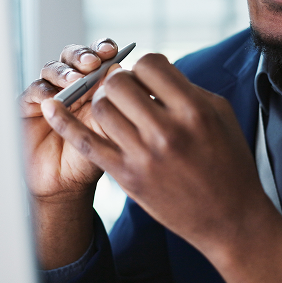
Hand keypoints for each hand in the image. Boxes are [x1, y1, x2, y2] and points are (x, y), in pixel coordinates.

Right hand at [19, 38, 119, 268]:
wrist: (65, 184)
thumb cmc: (91, 158)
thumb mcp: (109, 131)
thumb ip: (114, 104)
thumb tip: (121, 72)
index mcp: (95, 84)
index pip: (99, 56)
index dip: (103, 49)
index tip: (113, 51)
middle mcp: (72, 84)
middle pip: (74, 56)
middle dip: (83, 55)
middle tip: (93, 62)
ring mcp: (50, 93)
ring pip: (54, 68)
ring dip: (65, 71)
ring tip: (76, 79)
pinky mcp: (28, 106)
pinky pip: (34, 90)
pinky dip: (43, 90)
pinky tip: (53, 96)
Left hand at [40, 53, 281, 282]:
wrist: (230, 218)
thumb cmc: (229, 161)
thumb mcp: (219, 113)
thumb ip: (185, 88)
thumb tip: (152, 70)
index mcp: (194, 110)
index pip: (150, 64)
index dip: (146, 66)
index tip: (150, 79)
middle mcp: (167, 131)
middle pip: (120, 82)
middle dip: (121, 81)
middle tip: (128, 92)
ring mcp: (144, 156)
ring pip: (101, 108)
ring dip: (103, 101)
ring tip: (115, 108)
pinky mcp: (127, 178)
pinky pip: (86, 143)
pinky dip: (64, 122)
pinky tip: (51, 108)